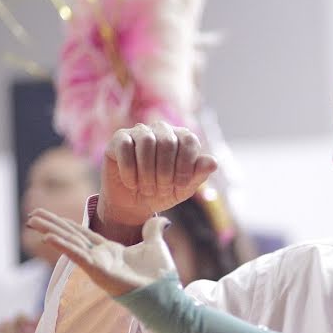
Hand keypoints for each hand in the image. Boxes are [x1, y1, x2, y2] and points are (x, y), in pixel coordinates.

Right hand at [27, 208, 178, 296]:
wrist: (165, 293)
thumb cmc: (160, 275)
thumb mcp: (155, 245)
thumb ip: (153, 231)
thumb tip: (162, 219)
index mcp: (110, 250)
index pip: (82, 233)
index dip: (66, 223)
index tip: (49, 215)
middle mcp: (99, 257)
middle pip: (71, 236)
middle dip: (51, 225)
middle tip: (31, 214)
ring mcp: (97, 264)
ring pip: (70, 243)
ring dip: (51, 231)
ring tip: (32, 221)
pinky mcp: (98, 271)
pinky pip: (78, 256)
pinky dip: (64, 246)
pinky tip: (49, 237)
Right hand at [100, 121, 217, 227]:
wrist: (135, 202)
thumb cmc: (164, 192)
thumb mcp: (184, 188)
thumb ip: (199, 174)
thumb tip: (213, 162)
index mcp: (183, 137)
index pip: (189, 141)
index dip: (186, 165)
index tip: (180, 186)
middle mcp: (163, 129)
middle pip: (167, 142)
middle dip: (165, 171)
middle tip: (161, 190)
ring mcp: (140, 131)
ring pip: (146, 142)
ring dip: (147, 171)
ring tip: (147, 189)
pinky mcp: (119, 139)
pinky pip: (125, 147)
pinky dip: (129, 169)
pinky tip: (132, 183)